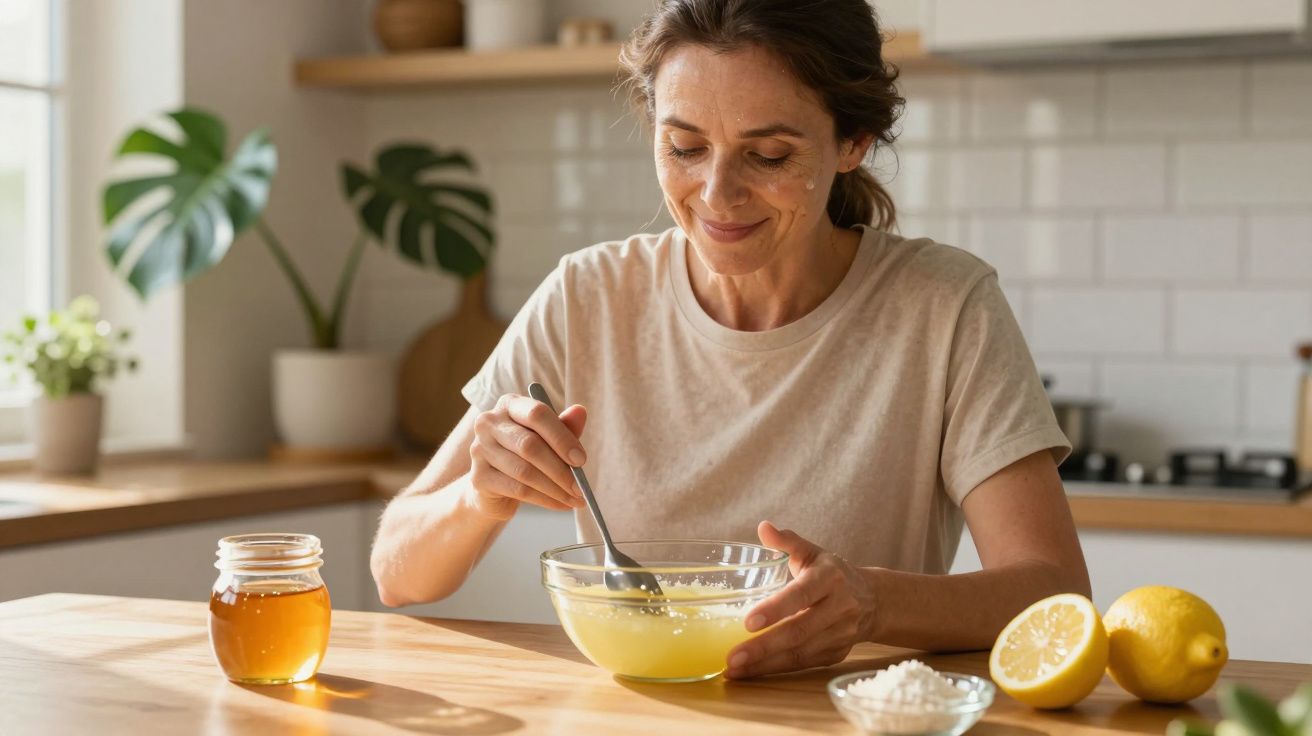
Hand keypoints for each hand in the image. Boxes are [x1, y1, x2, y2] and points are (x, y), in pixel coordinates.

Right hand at [466, 393, 587, 519]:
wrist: (495, 485)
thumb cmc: (526, 453)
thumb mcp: (548, 437)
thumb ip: (564, 426)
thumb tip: (580, 411)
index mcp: (509, 404)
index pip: (537, 414)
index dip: (561, 438)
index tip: (581, 460)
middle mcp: (489, 422)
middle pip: (529, 445)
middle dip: (560, 469)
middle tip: (580, 487)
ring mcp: (480, 449)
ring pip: (524, 471)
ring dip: (555, 489)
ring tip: (575, 499)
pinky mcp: (478, 477)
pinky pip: (518, 490)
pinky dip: (545, 500)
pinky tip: (560, 504)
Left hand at [725, 521, 875, 678]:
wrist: (873, 600)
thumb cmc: (832, 573)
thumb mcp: (813, 552)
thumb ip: (788, 541)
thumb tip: (764, 527)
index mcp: (830, 578)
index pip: (801, 595)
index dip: (775, 609)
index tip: (748, 622)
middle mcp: (839, 608)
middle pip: (799, 631)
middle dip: (763, 647)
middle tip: (732, 657)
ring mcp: (840, 634)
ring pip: (800, 654)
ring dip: (765, 664)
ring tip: (733, 670)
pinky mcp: (836, 654)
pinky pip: (803, 664)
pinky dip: (775, 669)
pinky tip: (751, 672)